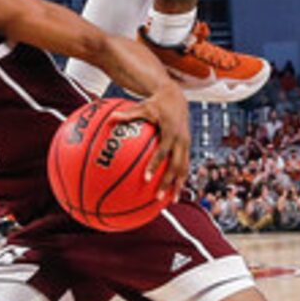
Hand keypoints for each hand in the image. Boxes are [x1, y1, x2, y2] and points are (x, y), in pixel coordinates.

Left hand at [140, 84, 191, 204]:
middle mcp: (181, 140)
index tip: (145, 178)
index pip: (162, 152)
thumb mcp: (143, 107)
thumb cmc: (156, 103)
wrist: (177, 98)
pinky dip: (180, 179)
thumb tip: (111, 118)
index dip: (154, 165)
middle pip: (176, 166)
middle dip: (168, 182)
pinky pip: (185, 166)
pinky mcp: (188, 147)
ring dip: (178, 185)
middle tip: (158, 197)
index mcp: (170, 131)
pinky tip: (173, 191)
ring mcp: (186, 145)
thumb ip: (128, 114)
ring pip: (184, 169)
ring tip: (171, 202)